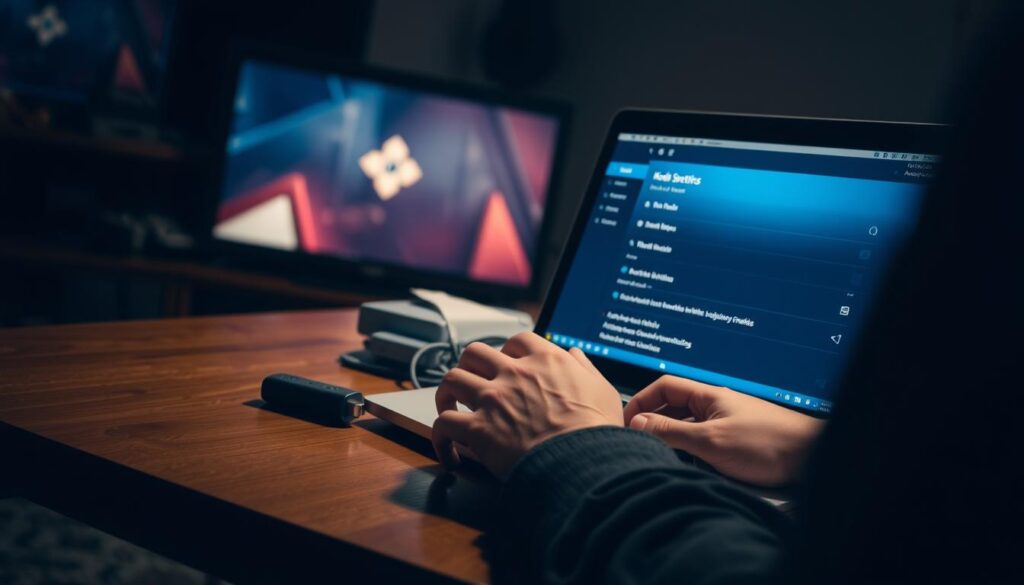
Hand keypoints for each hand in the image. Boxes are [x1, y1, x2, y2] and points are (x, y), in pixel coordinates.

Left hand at [432, 332, 623, 478]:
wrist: (585, 464)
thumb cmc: (597, 433)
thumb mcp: (603, 391)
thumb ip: (585, 368)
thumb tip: (574, 354)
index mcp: (546, 361)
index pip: (518, 341)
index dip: (508, 352)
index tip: (508, 366)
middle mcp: (515, 374)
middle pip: (475, 353)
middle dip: (470, 366)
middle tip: (473, 383)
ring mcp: (493, 400)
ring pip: (451, 380)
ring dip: (446, 394)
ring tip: (450, 408)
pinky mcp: (478, 430)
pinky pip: (443, 425)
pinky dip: (441, 438)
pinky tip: (450, 453)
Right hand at [624, 376, 823, 486]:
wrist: (811, 457)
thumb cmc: (769, 444)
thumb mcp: (710, 441)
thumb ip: (671, 431)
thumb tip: (637, 424)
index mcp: (709, 396)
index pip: (664, 387)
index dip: (641, 400)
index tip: (626, 421)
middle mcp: (717, 405)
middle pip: (674, 407)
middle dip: (653, 422)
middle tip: (637, 441)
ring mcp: (727, 423)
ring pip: (688, 426)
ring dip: (673, 439)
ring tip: (659, 456)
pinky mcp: (737, 442)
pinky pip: (703, 442)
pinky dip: (690, 451)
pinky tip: (688, 466)